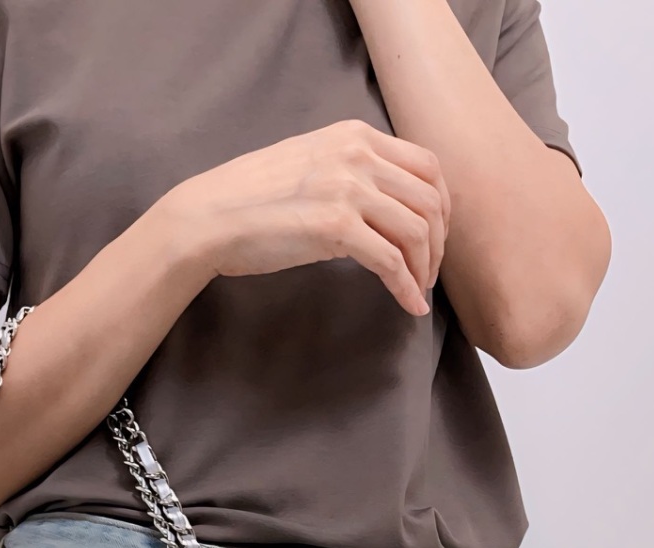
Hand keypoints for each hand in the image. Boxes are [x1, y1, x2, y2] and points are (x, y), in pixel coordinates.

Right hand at [158, 120, 449, 316]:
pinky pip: (391, 262)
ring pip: (417, 232)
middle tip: (430, 273)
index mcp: (355, 136)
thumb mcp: (311, 164)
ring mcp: (348, 189)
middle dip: (439, 243)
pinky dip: (407, 288)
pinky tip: (410, 306)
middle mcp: (358, 155)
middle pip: (430, 200)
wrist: (211, 217)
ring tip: (419, 291)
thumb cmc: (252, 199)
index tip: (435, 238)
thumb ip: (350, 171)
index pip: (426, 165)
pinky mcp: (336, 227)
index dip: (442, 207)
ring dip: (425, 269)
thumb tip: (383, 204)